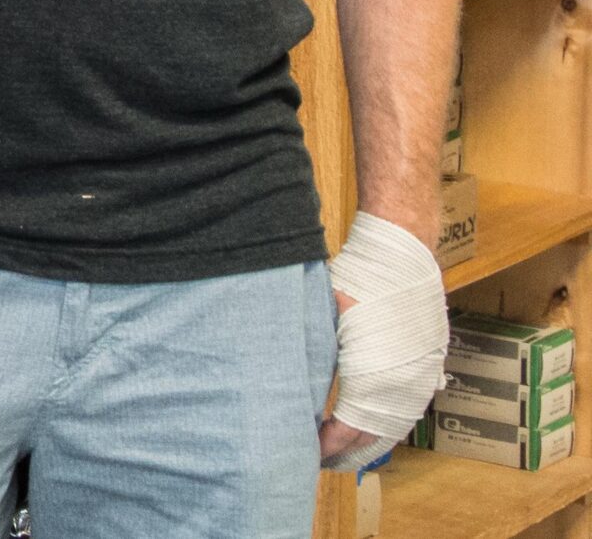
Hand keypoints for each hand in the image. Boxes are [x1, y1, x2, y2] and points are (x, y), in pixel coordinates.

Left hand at [321, 214, 448, 473]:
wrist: (402, 253)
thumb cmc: (358, 281)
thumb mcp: (326, 317)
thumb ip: (314, 354)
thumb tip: (284, 383)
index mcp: (376, 373)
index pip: (351, 426)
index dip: (329, 445)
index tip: (308, 452)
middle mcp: (406, 382)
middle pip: (376, 434)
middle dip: (348, 451)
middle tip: (319, 461)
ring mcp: (422, 375)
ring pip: (396, 424)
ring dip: (369, 440)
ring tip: (342, 451)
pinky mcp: (429, 364)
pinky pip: (409, 407)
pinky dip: (389, 423)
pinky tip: (370, 427)